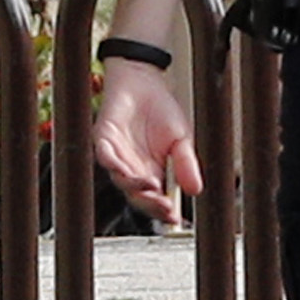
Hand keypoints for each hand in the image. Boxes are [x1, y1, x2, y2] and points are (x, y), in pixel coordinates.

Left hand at [88, 56, 198, 226]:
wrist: (144, 82)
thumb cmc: (161, 110)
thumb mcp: (181, 140)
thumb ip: (186, 164)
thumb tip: (196, 190)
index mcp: (152, 173)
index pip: (156, 199)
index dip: (164, 210)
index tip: (175, 218)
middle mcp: (133, 170)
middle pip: (138, 196)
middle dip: (151, 204)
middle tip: (165, 208)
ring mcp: (116, 157)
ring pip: (122, 180)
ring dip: (135, 186)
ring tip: (152, 188)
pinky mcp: (103, 140)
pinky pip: (105, 157)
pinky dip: (115, 165)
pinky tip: (127, 170)